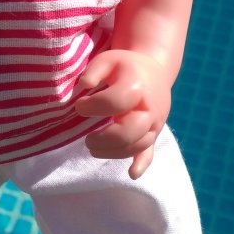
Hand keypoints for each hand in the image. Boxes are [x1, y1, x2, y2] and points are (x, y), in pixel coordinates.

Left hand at [74, 49, 171, 179]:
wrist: (154, 71)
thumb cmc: (124, 66)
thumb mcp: (107, 60)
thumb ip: (93, 71)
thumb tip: (84, 86)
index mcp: (136, 86)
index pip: (114, 102)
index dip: (92, 106)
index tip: (79, 106)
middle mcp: (149, 108)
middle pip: (129, 131)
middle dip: (104, 139)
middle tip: (87, 139)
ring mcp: (153, 123)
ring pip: (137, 145)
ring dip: (113, 152)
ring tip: (92, 147)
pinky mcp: (154, 134)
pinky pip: (150, 152)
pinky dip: (141, 164)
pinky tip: (131, 174)